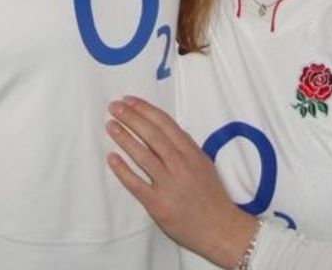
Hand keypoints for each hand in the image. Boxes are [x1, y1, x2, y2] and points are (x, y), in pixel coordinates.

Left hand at [106, 95, 257, 267]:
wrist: (220, 230)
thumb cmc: (211, 196)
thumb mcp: (204, 165)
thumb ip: (185, 148)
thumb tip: (163, 130)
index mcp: (192, 153)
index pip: (166, 124)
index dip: (145, 110)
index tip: (129, 101)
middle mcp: (181, 166)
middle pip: (153, 135)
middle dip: (132, 118)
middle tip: (114, 107)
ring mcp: (169, 185)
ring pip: (143, 156)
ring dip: (125, 138)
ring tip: (110, 125)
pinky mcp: (158, 205)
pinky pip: (136, 184)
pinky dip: (122, 170)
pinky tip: (111, 158)